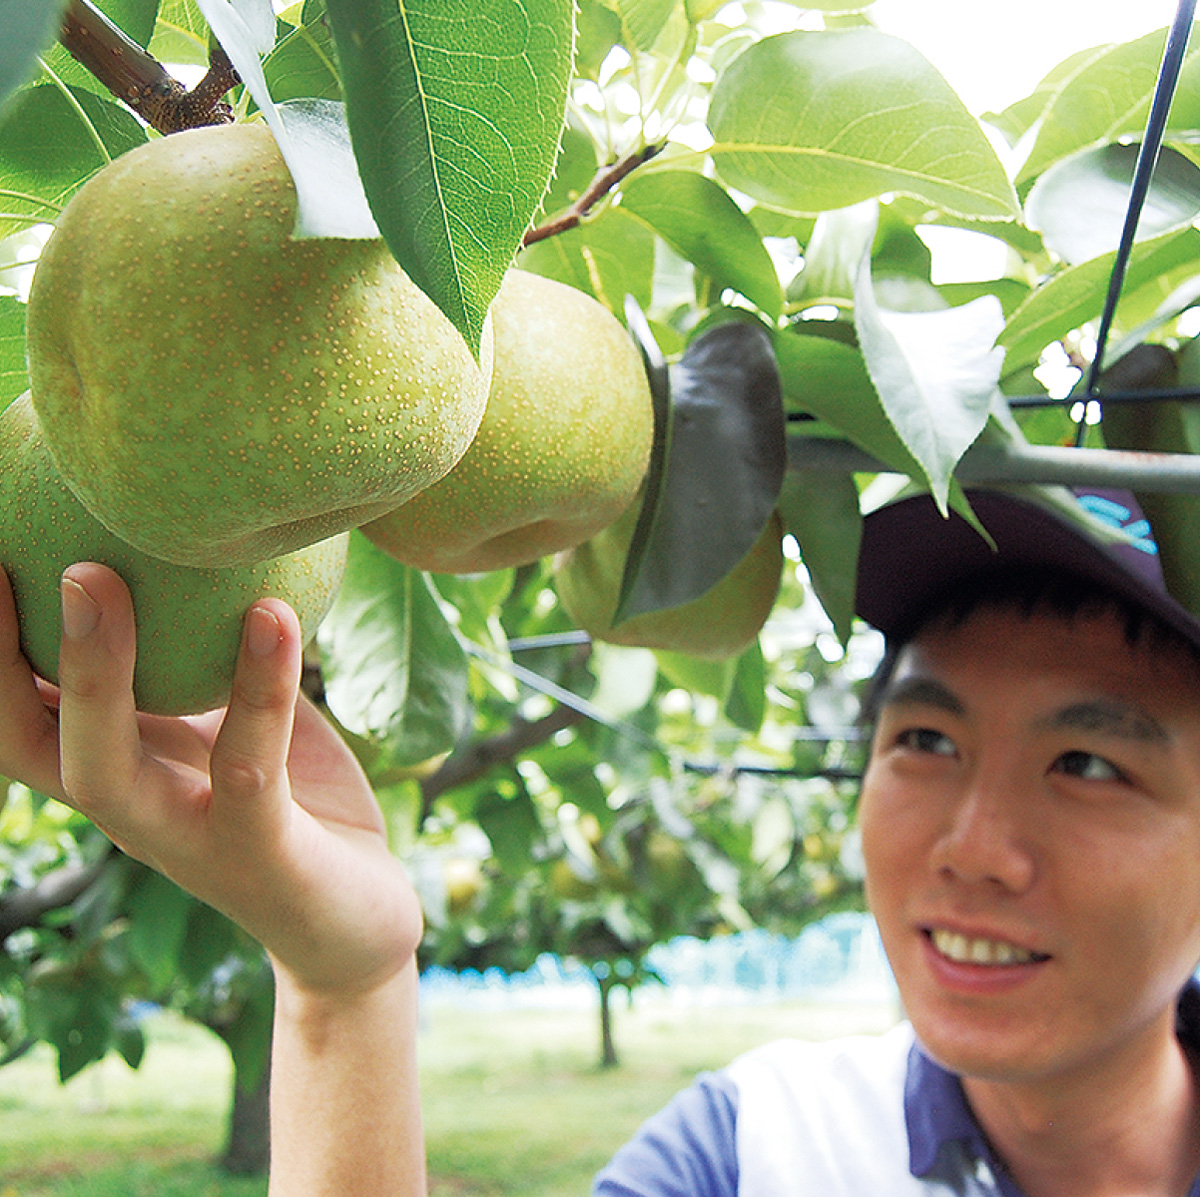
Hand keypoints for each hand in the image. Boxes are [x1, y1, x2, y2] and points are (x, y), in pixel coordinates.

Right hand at [0, 562, 421, 996]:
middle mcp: (134, 810)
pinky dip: (258, 689)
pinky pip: (250, 767)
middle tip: (9, 559)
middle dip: (0, 657)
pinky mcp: (262, 854)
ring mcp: (188, 840)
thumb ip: (203, 666)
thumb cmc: (294, 803)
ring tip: (94, 574)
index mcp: (122, 772)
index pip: (20, 716)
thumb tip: (187, 559)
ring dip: (94, 672)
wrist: (358, 920)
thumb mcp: (237, 724)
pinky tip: (272, 614)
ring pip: (106, 769)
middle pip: (30, 743)